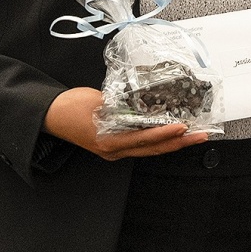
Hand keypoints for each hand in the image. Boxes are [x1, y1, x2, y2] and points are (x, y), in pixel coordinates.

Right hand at [43, 86, 205, 159]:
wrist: (49, 115)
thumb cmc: (69, 107)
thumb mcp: (98, 100)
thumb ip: (122, 104)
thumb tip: (145, 102)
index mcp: (108, 141)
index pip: (143, 139)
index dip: (164, 133)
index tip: (183, 127)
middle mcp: (114, 150)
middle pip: (153, 149)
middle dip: (179, 142)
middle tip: (201, 135)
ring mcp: (114, 150)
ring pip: (149, 149)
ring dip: (172, 142)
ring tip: (193, 135)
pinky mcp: (114, 145)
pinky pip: (141, 145)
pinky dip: (158, 139)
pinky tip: (171, 133)